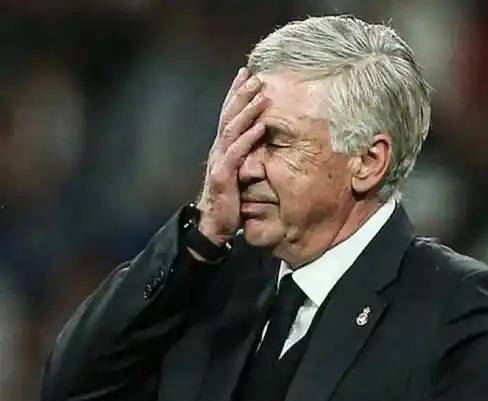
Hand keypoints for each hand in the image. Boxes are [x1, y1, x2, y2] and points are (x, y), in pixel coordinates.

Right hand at [196, 67, 267, 244]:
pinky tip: (261, 126)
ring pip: (232, 130)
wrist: (213, 224)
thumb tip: (260, 142)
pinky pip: (237, 153)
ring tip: (260, 95)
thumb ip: (244, 157)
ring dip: (247, 111)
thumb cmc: (229, 201)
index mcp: (221, 148)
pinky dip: (249, 138)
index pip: (227, 115)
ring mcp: (219, 161)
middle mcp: (218, 150)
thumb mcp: (237, 174)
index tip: (246, 75)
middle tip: (255, 77)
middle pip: (228, 116)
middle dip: (241, 95)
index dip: (235, 94)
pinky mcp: (223, 175)